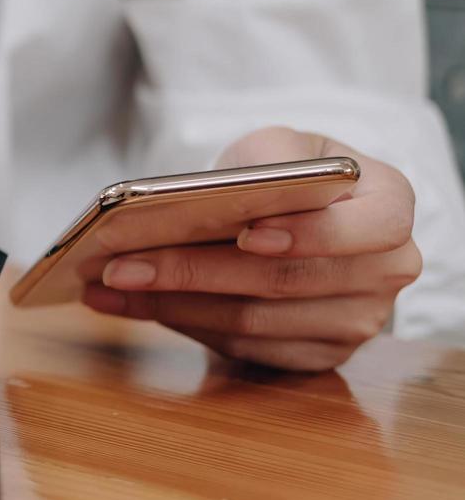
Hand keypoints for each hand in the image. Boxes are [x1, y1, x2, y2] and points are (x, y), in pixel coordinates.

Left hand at [81, 127, 421, 370]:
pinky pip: (242, 346)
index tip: (246, 235)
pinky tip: (130, 304)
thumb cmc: (290, 172)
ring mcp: (357, 320)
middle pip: (284, 280)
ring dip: (171, 304)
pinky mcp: (317, 354)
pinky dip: (179, 323)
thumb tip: (217, 197)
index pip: (369, 228)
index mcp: (391, 207)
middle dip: (193, 271)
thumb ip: (266, 160)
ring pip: (254, 321)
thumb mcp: (282, 145)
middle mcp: (387, 270)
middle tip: (120, 265)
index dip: (310, 235)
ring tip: (109, 285)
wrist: (297, 209)